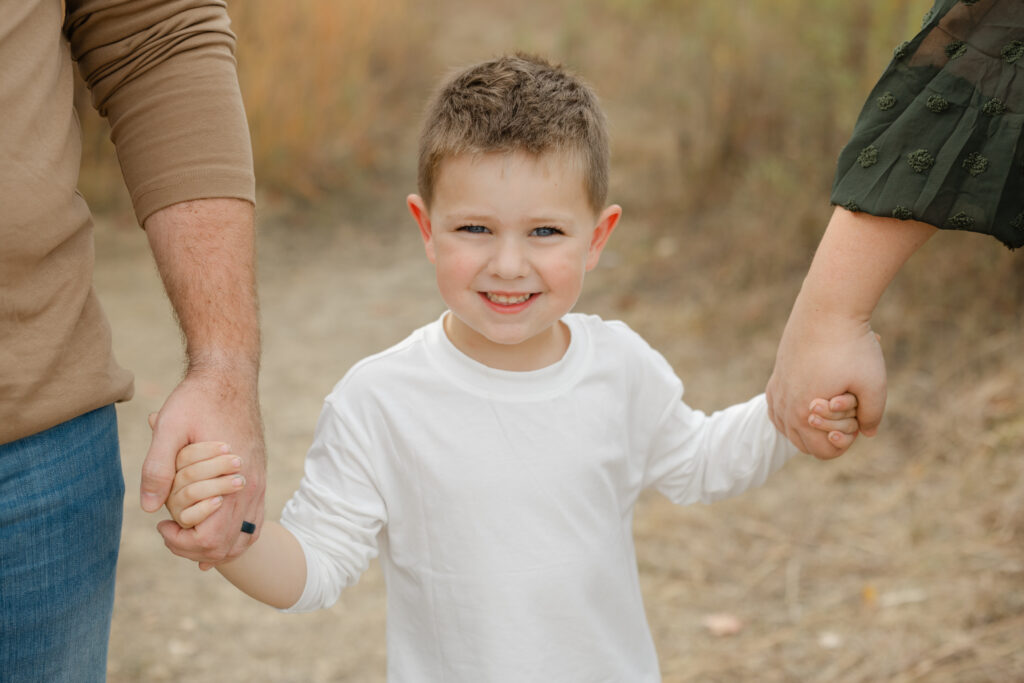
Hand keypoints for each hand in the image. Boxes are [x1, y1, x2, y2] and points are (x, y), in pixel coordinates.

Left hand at [142, 367, 265, 566]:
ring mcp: (257, 484)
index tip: (161, 525)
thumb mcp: (169, 427)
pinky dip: (235, 537)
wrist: (230, 377)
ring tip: (189, 539)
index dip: (181, 543)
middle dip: (194, 550)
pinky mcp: (258, 478)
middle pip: (227, 546)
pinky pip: (253, 522)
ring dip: (217, 549)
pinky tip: (216, 534)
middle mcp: (250, 488)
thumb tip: (149, 507)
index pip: (210, 539)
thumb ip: (158, 467)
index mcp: (231, 481)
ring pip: (244, 539)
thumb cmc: (197, 399)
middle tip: (169, 532)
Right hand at [766, 299, 885, 458]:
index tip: (858, 415)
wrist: (827, 309)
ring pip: (789, 428)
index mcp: (804, 414)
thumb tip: (867, 433)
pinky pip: (779, 410)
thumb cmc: (852, 347)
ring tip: (832, 400)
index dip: (847, 442)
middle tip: (847, 406)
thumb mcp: (874, 386)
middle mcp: (785, 407)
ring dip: (812, 424)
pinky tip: (812, 399)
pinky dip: (795, 412)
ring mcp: (777, 392)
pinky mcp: (776, 378)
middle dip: (829, 434)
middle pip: (805, 444)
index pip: (823, 452)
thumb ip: (873, 416)